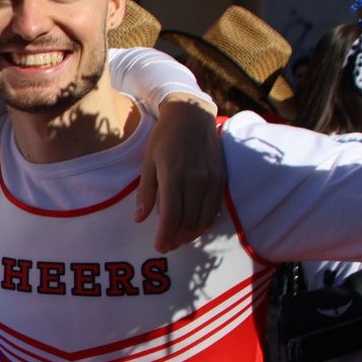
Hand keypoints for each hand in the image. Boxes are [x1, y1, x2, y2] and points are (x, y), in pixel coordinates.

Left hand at [136, 94, 223, 251]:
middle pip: (189, 221)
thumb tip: (140, 219)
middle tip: (166, 245)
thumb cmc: (165, 137)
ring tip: (178, 239)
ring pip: (204, 219)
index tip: (159, 246)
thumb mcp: (148, 161)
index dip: (165, 235)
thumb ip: (146, 192)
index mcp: (174, 175)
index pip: (172, 216)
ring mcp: (212, 180)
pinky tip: (194, 226)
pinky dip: (205, 223)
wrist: (192, 115)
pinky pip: (215, 209)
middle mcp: (196, 180)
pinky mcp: (221, 179)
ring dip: (191, 234)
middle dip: (177, 239)